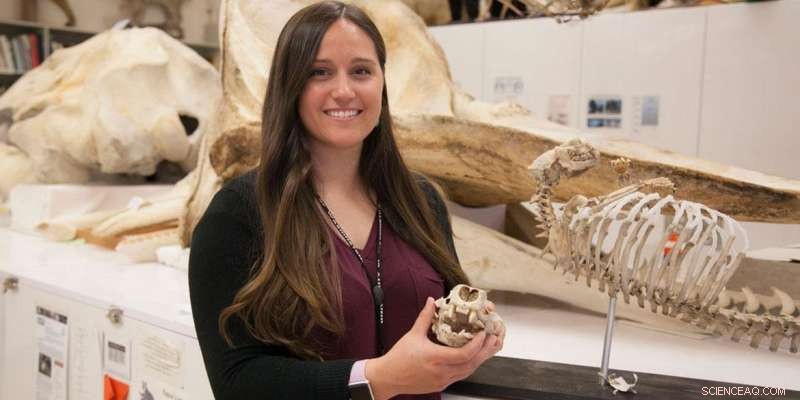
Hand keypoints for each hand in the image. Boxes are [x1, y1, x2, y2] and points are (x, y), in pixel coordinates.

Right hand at [365, 297, 503, 399]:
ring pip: (468, 371)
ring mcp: (442, 381)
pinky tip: (474, 358)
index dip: (477, 345)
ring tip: (489, 347)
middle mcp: (441, 372)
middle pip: (471, 364)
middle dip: (486, 352)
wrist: (388, 378)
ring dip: (480, 359)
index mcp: (435, 358)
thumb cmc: (399, 358)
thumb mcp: (413, 334)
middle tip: (494, 339)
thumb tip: (432, 301)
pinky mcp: (441, 385)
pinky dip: (470, 366)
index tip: (482, 334)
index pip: (464, 354)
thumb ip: (425, 317)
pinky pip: (460, 376)